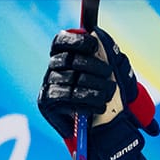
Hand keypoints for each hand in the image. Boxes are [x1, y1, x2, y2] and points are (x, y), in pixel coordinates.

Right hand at [38, 28, 158, 145]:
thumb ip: (107, 50)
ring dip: (94, 86)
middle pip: (68, 59)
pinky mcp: (46, 103)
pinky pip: (65, 98)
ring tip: (110, 92)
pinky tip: (100, 105)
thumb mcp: (113, 69)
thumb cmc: (106, 92)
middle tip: (109, 73)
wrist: (102, 127)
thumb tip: (98, 32)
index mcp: (64, 56)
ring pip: (70, 80)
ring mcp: (47, 85)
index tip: (94, 45)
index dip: (76, 40)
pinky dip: (86, 101)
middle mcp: (52, 69)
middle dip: (92, 65)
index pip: (61, 41)